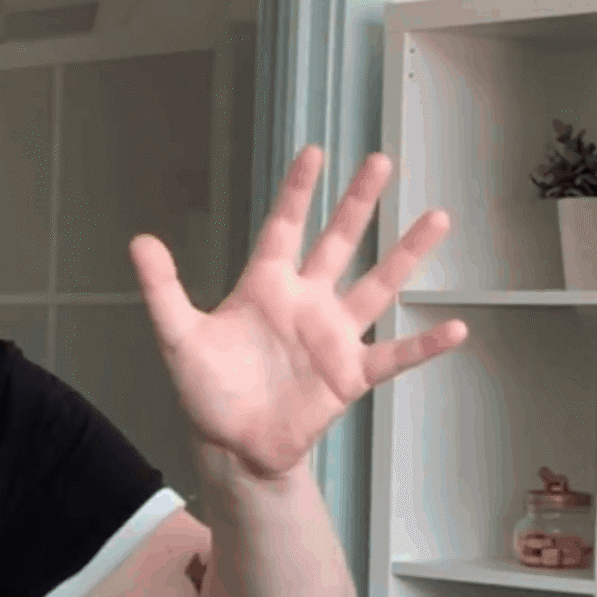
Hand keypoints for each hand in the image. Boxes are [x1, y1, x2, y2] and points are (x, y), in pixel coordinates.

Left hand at [129, 145, 467, 479]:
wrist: (231, 444)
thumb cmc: (207, 388)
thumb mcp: (178, 335)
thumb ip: (162, 288)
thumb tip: (139, 240)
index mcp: (265, 287)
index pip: (283, 229)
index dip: (296, 193)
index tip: (313, 152)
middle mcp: (305, 302)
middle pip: (337, 243)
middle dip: (358, 203)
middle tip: (381, 161)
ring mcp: (332, 336)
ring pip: (377, 286)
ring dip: (406, 255)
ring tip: (437, 219)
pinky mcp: (350, 375)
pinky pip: (394, 356)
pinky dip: (425, 345)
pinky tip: (457, 328)